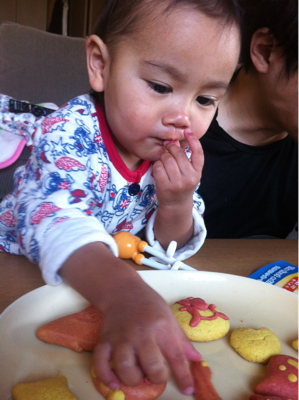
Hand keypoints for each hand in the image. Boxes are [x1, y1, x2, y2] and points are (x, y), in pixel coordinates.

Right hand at [92, 275, 200, 395]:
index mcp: (161, 327)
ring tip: (137, 376)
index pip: (176, 356)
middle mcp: (141, 333)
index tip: (188, 390)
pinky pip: (101, 362)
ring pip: (125, 366)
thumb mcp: (169, 318)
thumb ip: (182, 341)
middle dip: (156, 378)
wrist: (123, 290)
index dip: (184, 377)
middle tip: (155, 376)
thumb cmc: (149, 304)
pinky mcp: (105, 339)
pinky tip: (114, 382)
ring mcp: (121, 337)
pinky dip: (106, 376)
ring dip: (132, 379)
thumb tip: (197, 360)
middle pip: (151, 365)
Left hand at [153, 129, 203, 207]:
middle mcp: (189, 177)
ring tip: (163, 160)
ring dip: (163, 156)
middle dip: (171, 148)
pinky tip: (159, 168)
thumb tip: (173, 141)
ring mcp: (177, 183)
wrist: (176, 204)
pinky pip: (158, 167)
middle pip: (178, 154)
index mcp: (197, 172)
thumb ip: (184, 158)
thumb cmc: (182, 184)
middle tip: (167, 147)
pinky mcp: (165, 186)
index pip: (198, 153)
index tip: (187, 130)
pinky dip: (157, 165)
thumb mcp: (189, 172)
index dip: (194, 140)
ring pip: (167, 159)